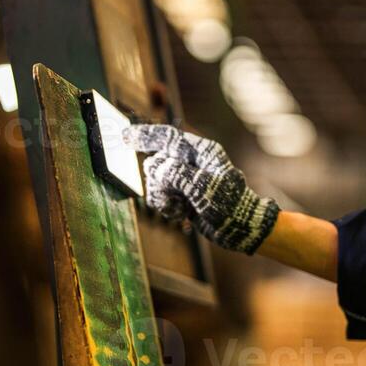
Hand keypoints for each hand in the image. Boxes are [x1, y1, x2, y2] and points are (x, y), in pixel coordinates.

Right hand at [125, 123, 279, 254]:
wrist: (240, 229)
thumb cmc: (229, 206)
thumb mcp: (204, 188)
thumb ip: (178, 174)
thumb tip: (157, 168)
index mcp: (202, 152)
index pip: (169, 138)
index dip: (146, 136)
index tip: (125, 136)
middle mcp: (192, 162)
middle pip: (157, 163)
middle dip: (159, 182)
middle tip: (174, 196)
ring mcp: (186, 178)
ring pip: (156, 182)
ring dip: (163, 198)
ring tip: (181, 208)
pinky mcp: (183, 194)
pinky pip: (161, 196)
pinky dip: (167, 207)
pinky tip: (182, 214)